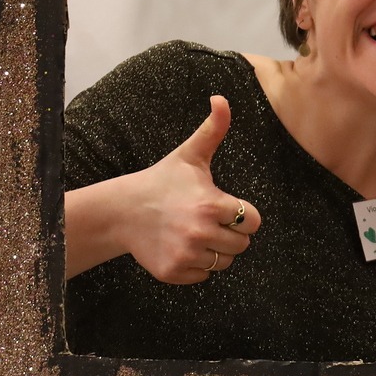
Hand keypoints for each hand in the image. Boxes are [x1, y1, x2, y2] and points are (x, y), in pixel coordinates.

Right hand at [71, 95, 261, 282]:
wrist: (123, 210)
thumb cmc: (163, 181)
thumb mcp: (190, 155)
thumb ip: (213, 128)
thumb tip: (221, 98)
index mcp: (213, 205)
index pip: (253, 221)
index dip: (243, 214)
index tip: (226, 208)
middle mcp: (201, 232)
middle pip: (242, 244)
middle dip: (231, 233)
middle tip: (209, 221)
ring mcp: (186, 254)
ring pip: (224, 262)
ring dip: (217, 250)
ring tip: (198, 233)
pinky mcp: (173, 271)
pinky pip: (204, 276)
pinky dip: (198, 265)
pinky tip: (183, 246)